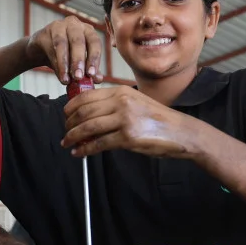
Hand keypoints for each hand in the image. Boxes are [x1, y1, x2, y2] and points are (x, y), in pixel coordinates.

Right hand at [25, 16, 103, 84]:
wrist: (43, 48)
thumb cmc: (65, 54)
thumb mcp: (78, 63)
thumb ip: (88, 70)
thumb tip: (98, 78)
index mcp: (89, 32)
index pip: (95, 43)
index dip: (94, 58)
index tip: (91, 74)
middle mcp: (77, 25)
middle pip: (79, 42)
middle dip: (79, 61)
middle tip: (78, 77)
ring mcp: (62, 25)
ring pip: (63, 43)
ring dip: (65, 63)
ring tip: (66, 79)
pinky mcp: (49, 29)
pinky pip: (51, 45)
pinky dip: (56, 61)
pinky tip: (58, 72)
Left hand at [62, 87, 194, 158]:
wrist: (180, 132)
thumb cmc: (158, 119)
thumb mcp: (135, 102)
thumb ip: (114, 104)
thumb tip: (88, 113)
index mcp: (121, 91)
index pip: (86, 97)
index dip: (71, 107)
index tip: (65, 116)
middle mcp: (121, 102)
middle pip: (84, 112)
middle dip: (69, 124)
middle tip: (65, 132)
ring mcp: (124, 119)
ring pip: (87, 127)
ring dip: (73, 136)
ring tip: (67, 142)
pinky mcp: (128, 137)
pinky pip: (98, 144)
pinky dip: (84, 149)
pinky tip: (78, 153)